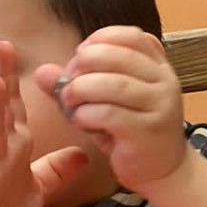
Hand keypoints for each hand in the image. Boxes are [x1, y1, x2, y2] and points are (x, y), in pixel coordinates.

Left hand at [36, 27, 186, 193]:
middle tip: (69, 81)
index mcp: (158, 67)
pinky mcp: (148, 131)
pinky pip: (109, 114)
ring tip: (69, 101)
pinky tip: (80, 120)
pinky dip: (86, 114)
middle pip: (118, 56)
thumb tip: (42, 71)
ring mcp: (160, 106)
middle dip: (84, 64)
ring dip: (81, 89)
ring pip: (114, 84)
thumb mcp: (106, 101)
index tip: (80, 55)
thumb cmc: (132, 130)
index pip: (131, 36)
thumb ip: (77, 83)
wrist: (163, 170)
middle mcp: (164, 82)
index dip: (100, 39)